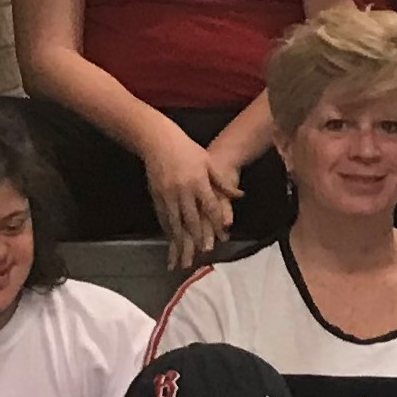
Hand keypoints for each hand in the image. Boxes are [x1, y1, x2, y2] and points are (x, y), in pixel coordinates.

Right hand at [143, 124, 237, 267]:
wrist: (157, 140)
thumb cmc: (186, 149)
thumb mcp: (208, 162)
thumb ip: (222, 182)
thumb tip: (240, 196)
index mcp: (198, 182)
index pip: (211, 207)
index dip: (217, 223)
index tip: (222, 237)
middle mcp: (183, 190)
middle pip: (193, 219)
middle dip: (199, 238)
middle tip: (205, 253)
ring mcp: (167, 194)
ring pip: (176, 222)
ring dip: (181, 241)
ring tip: (185, 255)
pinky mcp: (156, 196)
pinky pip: (163, 217)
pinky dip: (169, 231)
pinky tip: (172, 240)